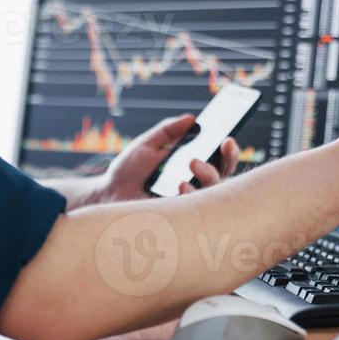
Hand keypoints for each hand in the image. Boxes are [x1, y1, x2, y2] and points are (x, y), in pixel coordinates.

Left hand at [91, 114, 240, 203]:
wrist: (108, 194)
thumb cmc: (128, 169)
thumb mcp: (147, 144)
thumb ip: (168, 130)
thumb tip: (192, 118)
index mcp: (192, 167)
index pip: (221, 160)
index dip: (230, 151)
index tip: (227, 139)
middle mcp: (196, 185)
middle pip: (225, 176)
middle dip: (223, 162)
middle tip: (200, 155)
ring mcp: (190, 204)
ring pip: (217, 194)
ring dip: (208, 176)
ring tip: (191, 164)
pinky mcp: (181, 220)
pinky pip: (198, 211)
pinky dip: (192, 195)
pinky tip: (180, 186)